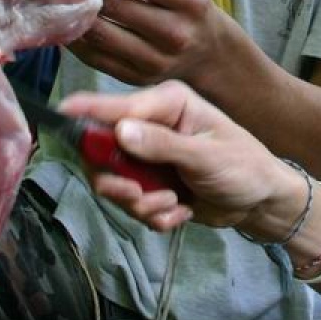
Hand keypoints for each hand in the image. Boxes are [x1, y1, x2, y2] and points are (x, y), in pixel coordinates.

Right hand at [58, 80, 295, 231]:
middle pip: (102, 150)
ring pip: (113, 182)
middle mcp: (151, 125)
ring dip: (139, 203)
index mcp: (166, 104)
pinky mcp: (150, 184)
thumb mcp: (206, 157)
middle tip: (139, 196)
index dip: (85, 113)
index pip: (115, 107)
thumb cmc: (244, 168)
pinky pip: (131, 203)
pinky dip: (152, 215)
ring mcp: (148, 156)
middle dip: (119, 181)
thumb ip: (162, 146)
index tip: (59, 116)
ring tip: (172, 205)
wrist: (261, 203)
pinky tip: (180, 212)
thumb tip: (119, 131)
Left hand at [68, 0, 229, 87]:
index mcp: (190, 1)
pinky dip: (76, 38)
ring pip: (101, 33)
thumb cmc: (187, 9)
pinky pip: (94, 56)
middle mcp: (175, 33)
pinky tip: (67, 22)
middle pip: (116, 5)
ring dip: (77, 13)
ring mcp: (155, 61)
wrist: (207, 54)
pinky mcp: (135, 77)